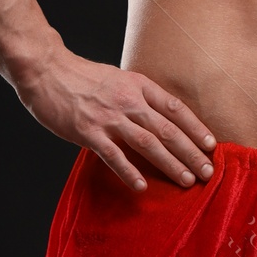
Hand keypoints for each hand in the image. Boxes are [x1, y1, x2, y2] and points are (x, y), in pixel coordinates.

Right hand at [15, 44, 215, 191]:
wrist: (45, 70)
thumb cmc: (81, 77)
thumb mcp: (117, 78)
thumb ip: (137, 96)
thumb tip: (157, 117)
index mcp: (138, 85)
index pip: (175, 108)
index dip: (195, 127)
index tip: (211, 145)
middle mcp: (128, 100)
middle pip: (167, 129)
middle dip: (191, 153)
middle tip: (208, 172)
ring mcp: (109, 117)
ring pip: (148, 143)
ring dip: (170, 164)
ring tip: (187, 181)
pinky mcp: (88, 132)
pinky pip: (113, 155)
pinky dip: (129, 172)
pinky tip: (142, 186)